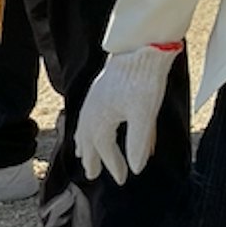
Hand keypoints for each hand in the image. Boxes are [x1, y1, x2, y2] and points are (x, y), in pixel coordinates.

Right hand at [75, 46, 181, 182]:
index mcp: (100, 118)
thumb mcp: (144, 115)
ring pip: (86, 126)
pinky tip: (94, 123)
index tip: (123, 179)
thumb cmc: (143, 81)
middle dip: (91, 157)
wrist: (142, 47)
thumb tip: (136, 168)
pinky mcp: (102, 89)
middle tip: (90, 174)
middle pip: (88, 140)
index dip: (113, 165)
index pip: (104, 148)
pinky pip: (89, 113)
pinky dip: (88, 125)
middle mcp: (93, 110)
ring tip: (81, 152)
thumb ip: (138, 142)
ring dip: (84, 142)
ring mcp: (95, 98)